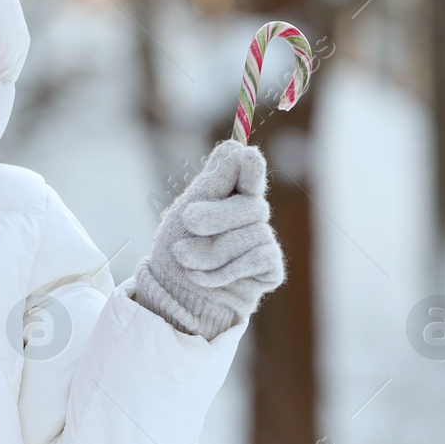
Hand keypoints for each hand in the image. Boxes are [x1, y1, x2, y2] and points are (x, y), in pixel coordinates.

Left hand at [132, 139, 284, 338]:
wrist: (174, 297)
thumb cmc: (178, 250)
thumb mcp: (184, 214)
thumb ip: (211, 184)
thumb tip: (235, 146)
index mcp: (230, 194)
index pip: (248, 174)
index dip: (251, 168)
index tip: (248, 157)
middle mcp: (251, 214)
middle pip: (251, 204)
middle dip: (215, 215)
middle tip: (187, 221)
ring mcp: (263, 240)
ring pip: (251, 235)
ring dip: (210, 251)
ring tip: (185, 260)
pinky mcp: (270, 268)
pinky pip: (257, 260)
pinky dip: (223, 271)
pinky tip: (202, 278)